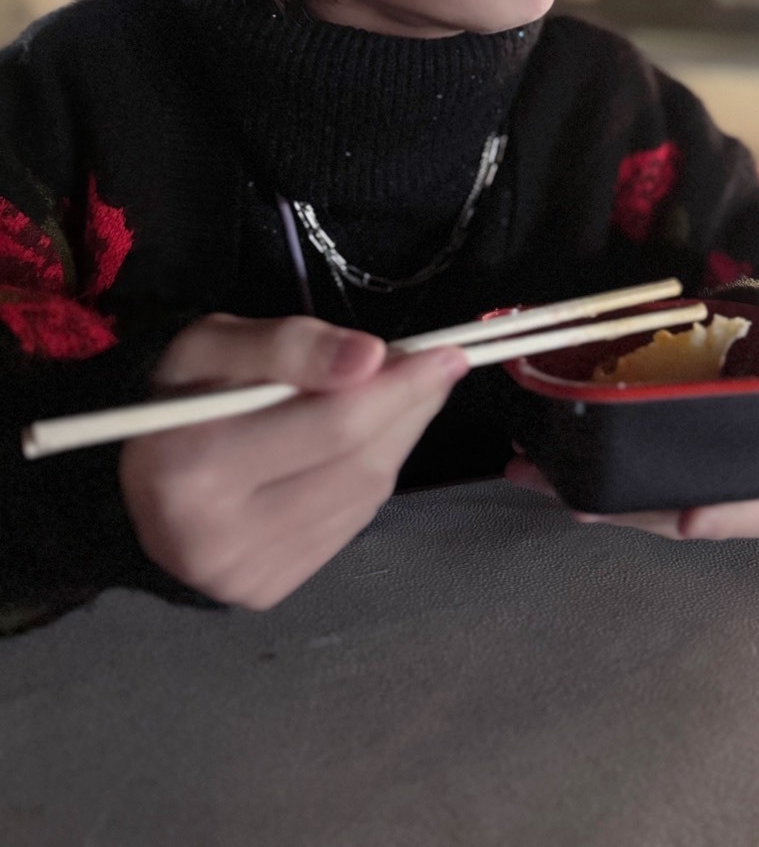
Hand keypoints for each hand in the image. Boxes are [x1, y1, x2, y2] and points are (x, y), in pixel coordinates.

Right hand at [120, 313, 467, 607]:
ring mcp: (246, 576)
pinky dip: (373, 470)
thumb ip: (289, 345)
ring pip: (364, 493)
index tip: (448, 350)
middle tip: (442, 364)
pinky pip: (352, 520)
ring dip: (398, 435)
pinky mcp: (270, 589)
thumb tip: (371, 357)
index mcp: (192, 468)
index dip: (399, 386)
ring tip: (402, 392)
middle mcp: (217, 539)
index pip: (331, 424)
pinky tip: (367, 438)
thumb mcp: (214, 344)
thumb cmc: (181, 395)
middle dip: (409, 406)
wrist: (134, 481)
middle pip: (357, 463)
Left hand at [505, 288, 758, 540]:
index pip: (749, 509)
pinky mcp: (641, 472)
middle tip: (584, 506)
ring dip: (581, 490)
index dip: (723, 515)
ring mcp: (675, 487)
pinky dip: (568, 474)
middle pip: (671, 515)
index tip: (695, 520)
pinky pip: (606, 480)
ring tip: (534, 475)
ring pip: (629, 502)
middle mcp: (717, 495)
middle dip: (626, 511)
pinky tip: (527, 462)